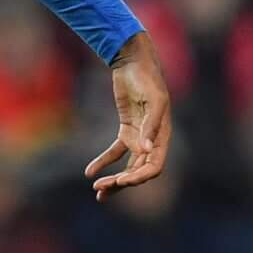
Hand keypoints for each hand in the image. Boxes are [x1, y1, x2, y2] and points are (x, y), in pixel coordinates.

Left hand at [85, 32, 172, 199]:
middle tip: (101, 188)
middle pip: (139, 170)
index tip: (121, 181)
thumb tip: (147, 150)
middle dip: (121, 182)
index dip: (139, 177)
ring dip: (114, 179)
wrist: (134, 61)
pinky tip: (89, 171)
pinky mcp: (126, 129)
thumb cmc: (146, 78)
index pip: (154, 166)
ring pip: (128, 166)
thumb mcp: (152, 100)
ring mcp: (139, 136)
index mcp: (163, 136)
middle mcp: (153, 140)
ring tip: (97, 191)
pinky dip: (103, 162)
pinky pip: (115, 151)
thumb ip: (151, 126)